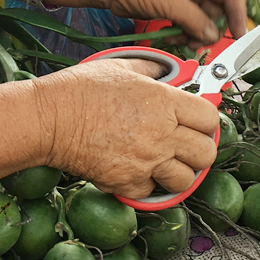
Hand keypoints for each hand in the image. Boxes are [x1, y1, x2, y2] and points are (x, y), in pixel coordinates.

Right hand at [33, 57, 218, 197]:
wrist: (49, 120)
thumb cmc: (78, 91)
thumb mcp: (120, 67)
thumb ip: (151, 70)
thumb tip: (166, 71)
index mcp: (163, 102)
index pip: (210, 118)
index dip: (205, 121)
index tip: (196, 122)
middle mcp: (161, 134)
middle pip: (206, 153)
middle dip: (199, 150)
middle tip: (184, 145)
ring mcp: (146, 161)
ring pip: (186, 179)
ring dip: (177, 172)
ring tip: (162, 163)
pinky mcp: (127, 183)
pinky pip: (152, 192)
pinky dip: (146, 185)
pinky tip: (135, 170)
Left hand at [108, 0, 246, 43]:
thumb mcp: (169, 2)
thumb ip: (194, 19)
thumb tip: (213, 35)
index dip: (237, 14)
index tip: (238, 34)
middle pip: (217, 13)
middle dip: (209, 30)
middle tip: (199, 41)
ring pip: (203, 23)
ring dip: (195, 35)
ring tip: (181, 39)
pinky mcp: (174, 10)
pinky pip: (188, 27)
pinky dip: (183, 35)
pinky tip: (171, 37)